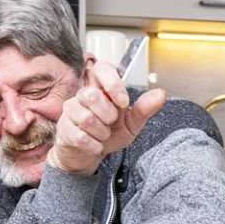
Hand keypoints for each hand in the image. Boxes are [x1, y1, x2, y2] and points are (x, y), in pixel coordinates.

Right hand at [48, 55, 166, 176]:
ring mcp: (71, 110)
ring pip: (86, 118)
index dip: (113, 83)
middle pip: (91, 95)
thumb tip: (160, 94)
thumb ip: (144, 109)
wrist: (90, 155)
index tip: (123, 102)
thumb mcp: (131, 123)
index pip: (102, 68)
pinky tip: (96, 145)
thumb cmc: (110, 134)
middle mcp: (83, 95)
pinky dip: (94, 145)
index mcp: (101, 88)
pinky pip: (80, 136)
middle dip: (108, 114)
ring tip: (103, 134)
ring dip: (102, 132)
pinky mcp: (64, 128)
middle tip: (111, 122)